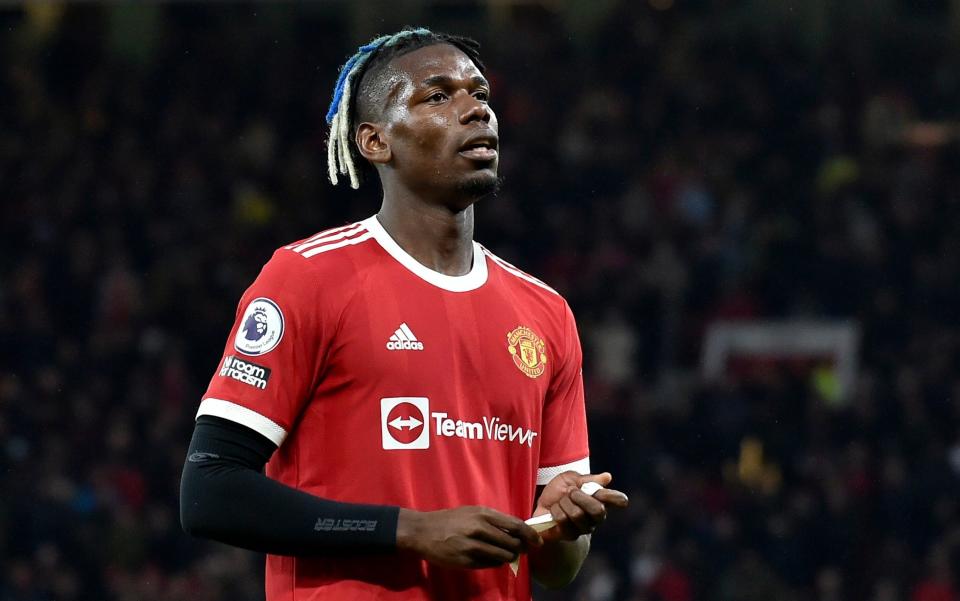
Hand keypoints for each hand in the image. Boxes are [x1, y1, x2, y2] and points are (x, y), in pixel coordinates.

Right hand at [396, 506, 542, 568]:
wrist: (423, 531)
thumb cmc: (450, 520)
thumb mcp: (472, 513)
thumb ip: (493, 521)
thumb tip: (516, 532)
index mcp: (483, 514)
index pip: (516, 525)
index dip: (530, 535)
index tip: (537, 541)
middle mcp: (480, 529)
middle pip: (512, 543)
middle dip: (521, 549)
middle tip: (523, 551)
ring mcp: (472, 546)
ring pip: (502, 556)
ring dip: (509, 558)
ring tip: (507, 556)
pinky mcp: (466, 560)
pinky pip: (489, 564)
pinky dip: (494, 563)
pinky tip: (490, 559)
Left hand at [534, 471, 628, 541]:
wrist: (542, 506)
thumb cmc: (559, 491)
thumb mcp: (570, 479)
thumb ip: (587, 479)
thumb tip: (607, 477)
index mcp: (601, 499)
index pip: (619, 500)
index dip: (615, 497)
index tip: (603, 492)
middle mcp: (597, 516)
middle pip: (598, 510)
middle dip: (579, 497)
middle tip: (570, 492)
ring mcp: (585, 528)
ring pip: (577, 514)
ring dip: (563, 503)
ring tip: (560, 502)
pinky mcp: (571, 535)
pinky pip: (563, 520)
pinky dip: (555, 511)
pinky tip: (554, 512)